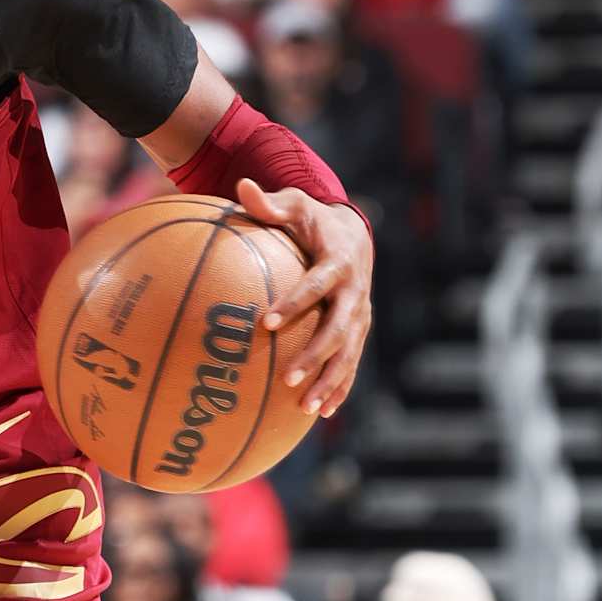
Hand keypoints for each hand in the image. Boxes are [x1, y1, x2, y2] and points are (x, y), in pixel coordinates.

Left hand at [235, 177, 373, 417]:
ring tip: (306, 407)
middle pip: (338, 329)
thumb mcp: (295, 204)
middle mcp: (355, 293)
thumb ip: (269, 202)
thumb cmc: (314, 220)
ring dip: (329, 381)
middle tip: (288, 378)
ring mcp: (360, 315)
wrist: (354, 235)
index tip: (266, 322)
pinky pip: (350, 363)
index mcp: (338, 263)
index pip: (315, 286)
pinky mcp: (359, 331)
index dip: (294, 304)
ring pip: (348, 354)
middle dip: (315, 355)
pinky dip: (339, 388)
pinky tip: (320, 413)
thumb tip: (241, 187)